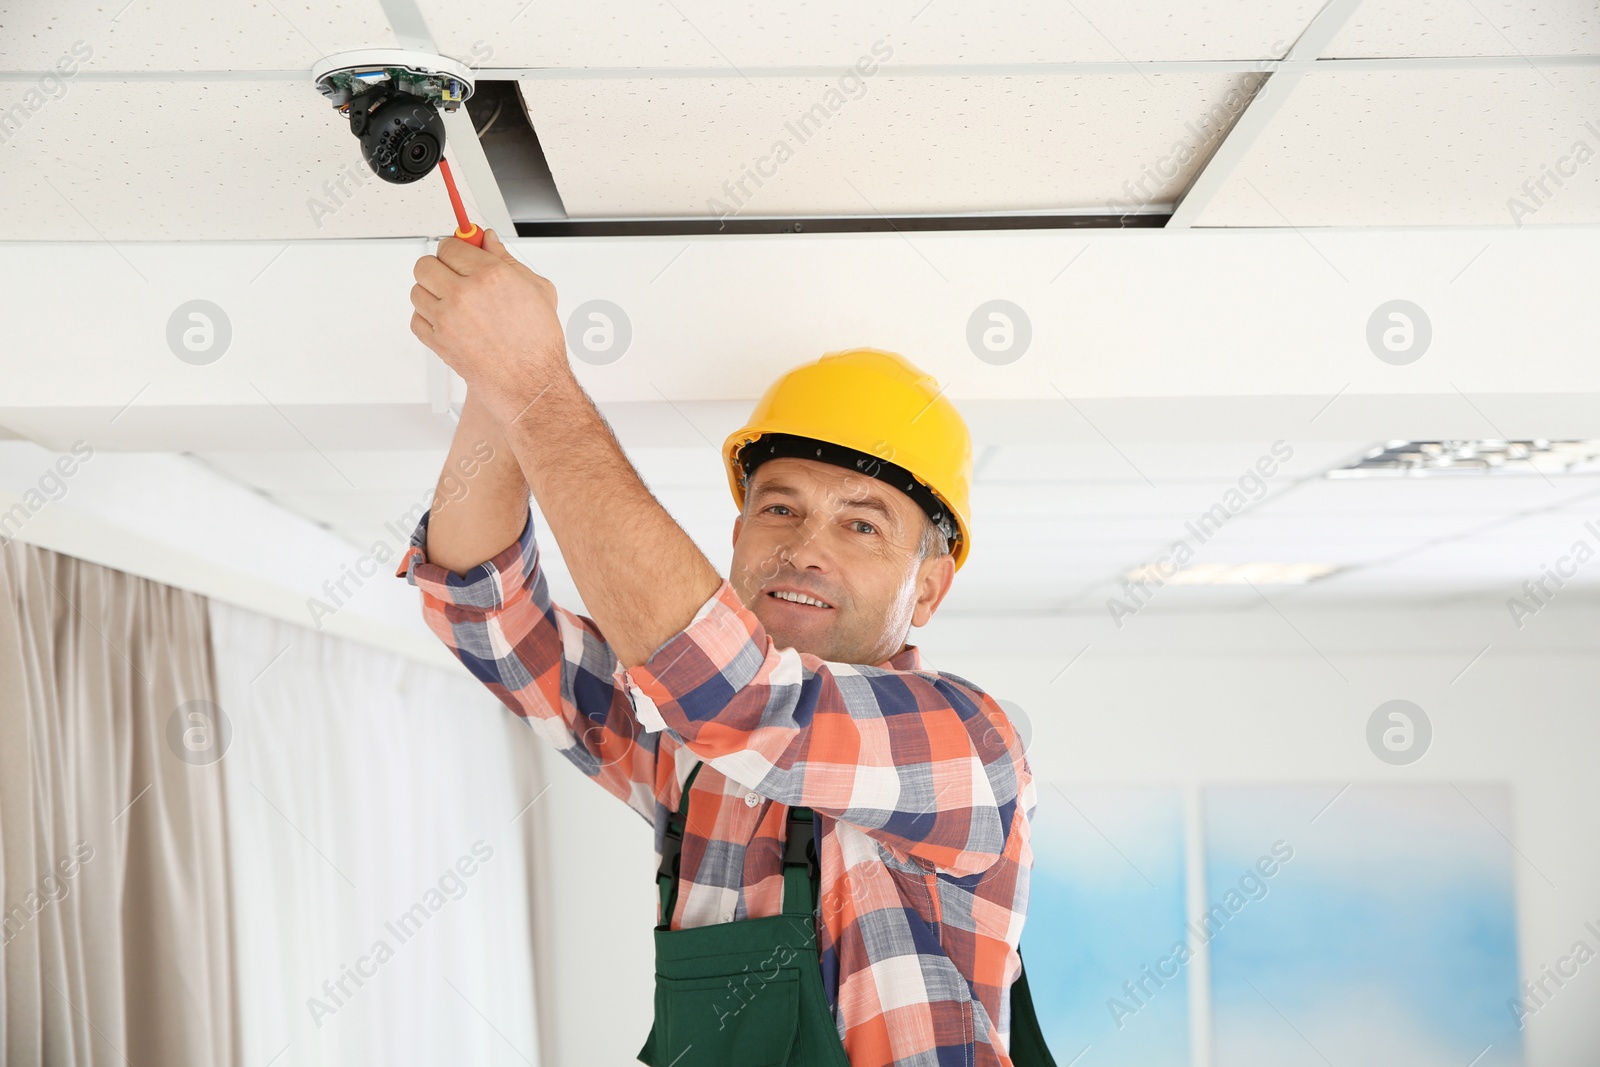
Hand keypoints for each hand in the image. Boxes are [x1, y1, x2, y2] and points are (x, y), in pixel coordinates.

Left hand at [409, 228, 566, 421]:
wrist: (530, 382)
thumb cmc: (537, 342)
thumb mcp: (536, 289)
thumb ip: (506, 258)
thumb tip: (488, 240)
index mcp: (489, 275)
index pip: (450, 245)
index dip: (455, 249)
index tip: (459, 254)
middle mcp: (463, 295)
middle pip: (425, 265)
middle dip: (439, 266)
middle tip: (453, 274)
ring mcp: (446, 319)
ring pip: (417, 291)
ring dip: (431, 292)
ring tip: (453, 301)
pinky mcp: (437, 341)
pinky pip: (416, 318)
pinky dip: (427, 317)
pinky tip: (448, 319)